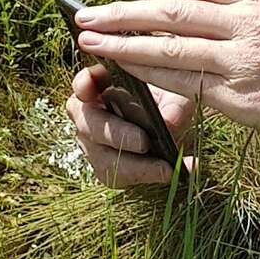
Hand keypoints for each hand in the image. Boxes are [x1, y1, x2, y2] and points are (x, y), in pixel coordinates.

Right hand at [66, 63, 197, 189]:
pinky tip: (173, 172)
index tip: (89, 88)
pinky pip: (117, 176)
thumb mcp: (176, 97)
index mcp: (101, 85)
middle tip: (144, 143)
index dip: (83, 85)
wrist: (172, 128)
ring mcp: (92, 142)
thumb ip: (175, 105)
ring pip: (102, 157)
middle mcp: (89, 114)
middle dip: (117, 135)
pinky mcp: (104, 166)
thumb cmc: (168, 101)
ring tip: (168, 168)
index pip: (83, 82)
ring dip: (136, 165)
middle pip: (89, 125)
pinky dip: (146, 176)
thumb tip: (170, 123)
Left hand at [69, 0, 259, 145]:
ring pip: (170, 47)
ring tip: (91, 44)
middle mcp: (245, 26)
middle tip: (86, 17)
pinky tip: (128, 77)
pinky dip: (151, 78)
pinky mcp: (242, 98)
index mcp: (252, 6)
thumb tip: (184, 29)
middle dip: (121, 14)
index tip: (132, 0)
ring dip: (124, 45)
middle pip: (170, 10)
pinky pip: (186, 84)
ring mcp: (242, 61)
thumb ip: (233, 26)